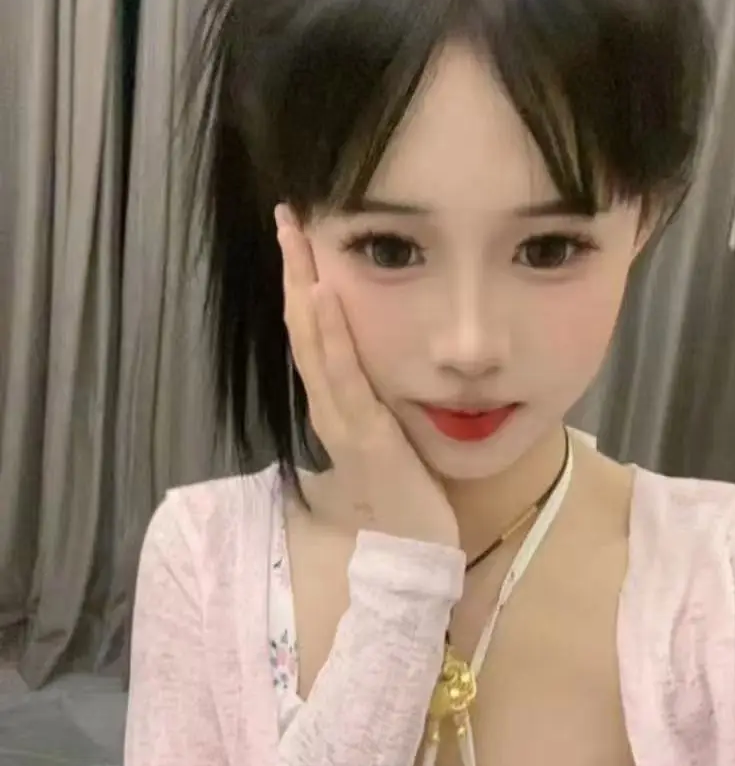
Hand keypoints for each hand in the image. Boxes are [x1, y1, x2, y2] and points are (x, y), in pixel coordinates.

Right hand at [276, 206, 458, 549]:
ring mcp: (343, 418)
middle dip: (294, 269)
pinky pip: (344, 376)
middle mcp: (330, 405)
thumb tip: (389, 354)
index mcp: (337, 402)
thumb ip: (382, 395)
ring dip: (304, 286)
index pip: (313, 331)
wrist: (416, 550)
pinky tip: (326, 295)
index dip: (302, 280)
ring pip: (313, 343)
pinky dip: (331, 334)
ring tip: (297, 239)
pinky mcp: (366, 433)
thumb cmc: (410, 492)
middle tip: (287, 215)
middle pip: (303, 326)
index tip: (299, 234)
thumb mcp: (393, 428)